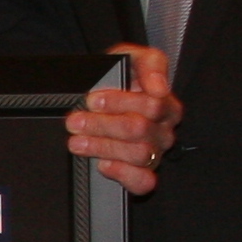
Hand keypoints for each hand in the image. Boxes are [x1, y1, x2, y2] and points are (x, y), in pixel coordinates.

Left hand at [66, 42, 182, 194]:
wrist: (97, 98)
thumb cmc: (117, 78)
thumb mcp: (130, 59)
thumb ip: (150, 65)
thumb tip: (159, 87)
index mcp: (166, 104)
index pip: (152, 105)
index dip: (119, 103)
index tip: (92, 99)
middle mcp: (164, 131)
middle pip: (139, 130)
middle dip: (102, 124)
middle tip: (75, 121)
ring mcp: (155, 154)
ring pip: (138, 155)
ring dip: (103, 147)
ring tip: (76, 141)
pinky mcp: (144, 174)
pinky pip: (144, 182)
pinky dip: (123, 175)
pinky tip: (103, 165)